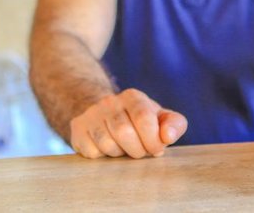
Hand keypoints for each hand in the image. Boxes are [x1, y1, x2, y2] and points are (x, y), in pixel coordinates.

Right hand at [69, 88, 187, 158]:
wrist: (104, 115)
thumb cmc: (139, 121)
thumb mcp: (160, 118)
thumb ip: (174, 124)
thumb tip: (167, 137)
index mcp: (133, 97)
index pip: (143, 118)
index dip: (152, 139)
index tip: (156, 149)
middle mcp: (110, 102)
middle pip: (125, 132)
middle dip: (137, 150)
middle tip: (140, 152)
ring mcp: (91, 115)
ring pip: (107, 144)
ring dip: (120, 154)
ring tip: (124, 148)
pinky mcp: (78, 129)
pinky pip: (92, 152)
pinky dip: (103, 157)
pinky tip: (107, 149)